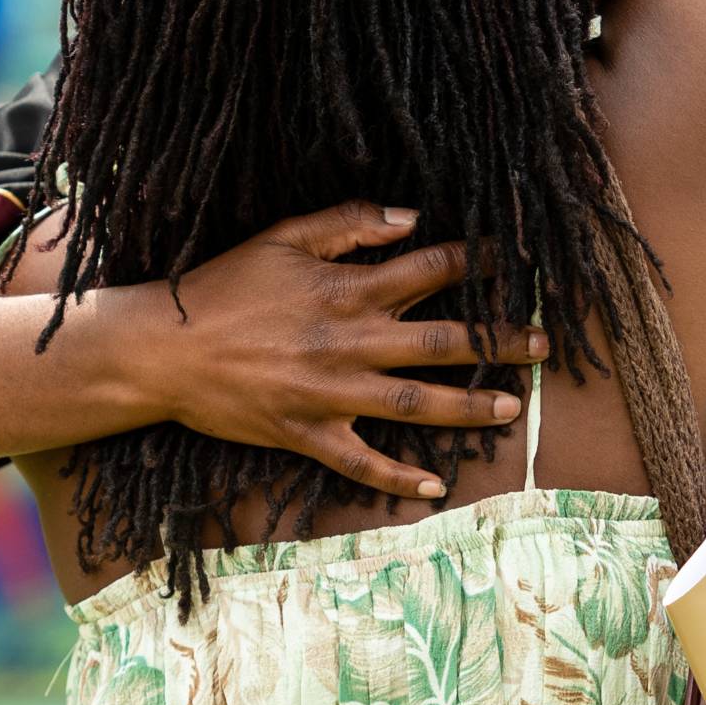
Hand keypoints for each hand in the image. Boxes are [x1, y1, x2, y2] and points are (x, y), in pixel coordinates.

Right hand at [100, 202, 549, 500]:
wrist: (162, 349)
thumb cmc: (222, 286)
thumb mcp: (282, 237)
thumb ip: (349, 224)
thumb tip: (411, 219)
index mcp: (347, 290)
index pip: (430, 271)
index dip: (477, 264)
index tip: (515, 263)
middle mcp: (350, 343)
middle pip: (442, 343)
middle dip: (498, 343)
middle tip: (542, 345)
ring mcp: (331, 394)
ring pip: (416, 405)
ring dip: (469, 409)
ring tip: (513, 410)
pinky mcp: (307, 434)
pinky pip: (361, 462)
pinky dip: (398, 477)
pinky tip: (434, 485)